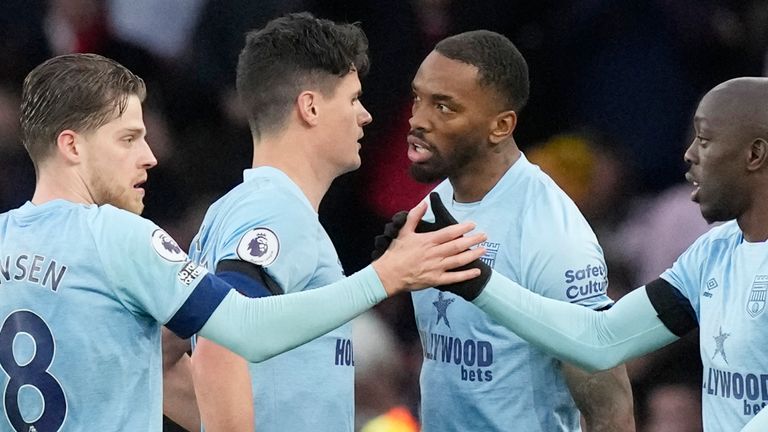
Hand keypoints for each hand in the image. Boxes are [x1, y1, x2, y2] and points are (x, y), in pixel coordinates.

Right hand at [371, 200, 486, 295]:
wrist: (388, 275)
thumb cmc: (396, 253)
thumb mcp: (403, 232)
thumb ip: (414, 216)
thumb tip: (423, 203)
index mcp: (428, 241)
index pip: (449, 232)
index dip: (463, 228)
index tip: (472, 225)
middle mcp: (434, 254)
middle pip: (458, 246)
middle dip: (473, 240)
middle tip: (484, 236)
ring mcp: (436, 267)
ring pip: (459, 260)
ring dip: (473, 255)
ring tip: (483, 250)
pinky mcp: (435, 280)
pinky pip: (454, 277)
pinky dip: (466, 275)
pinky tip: (476, 271)